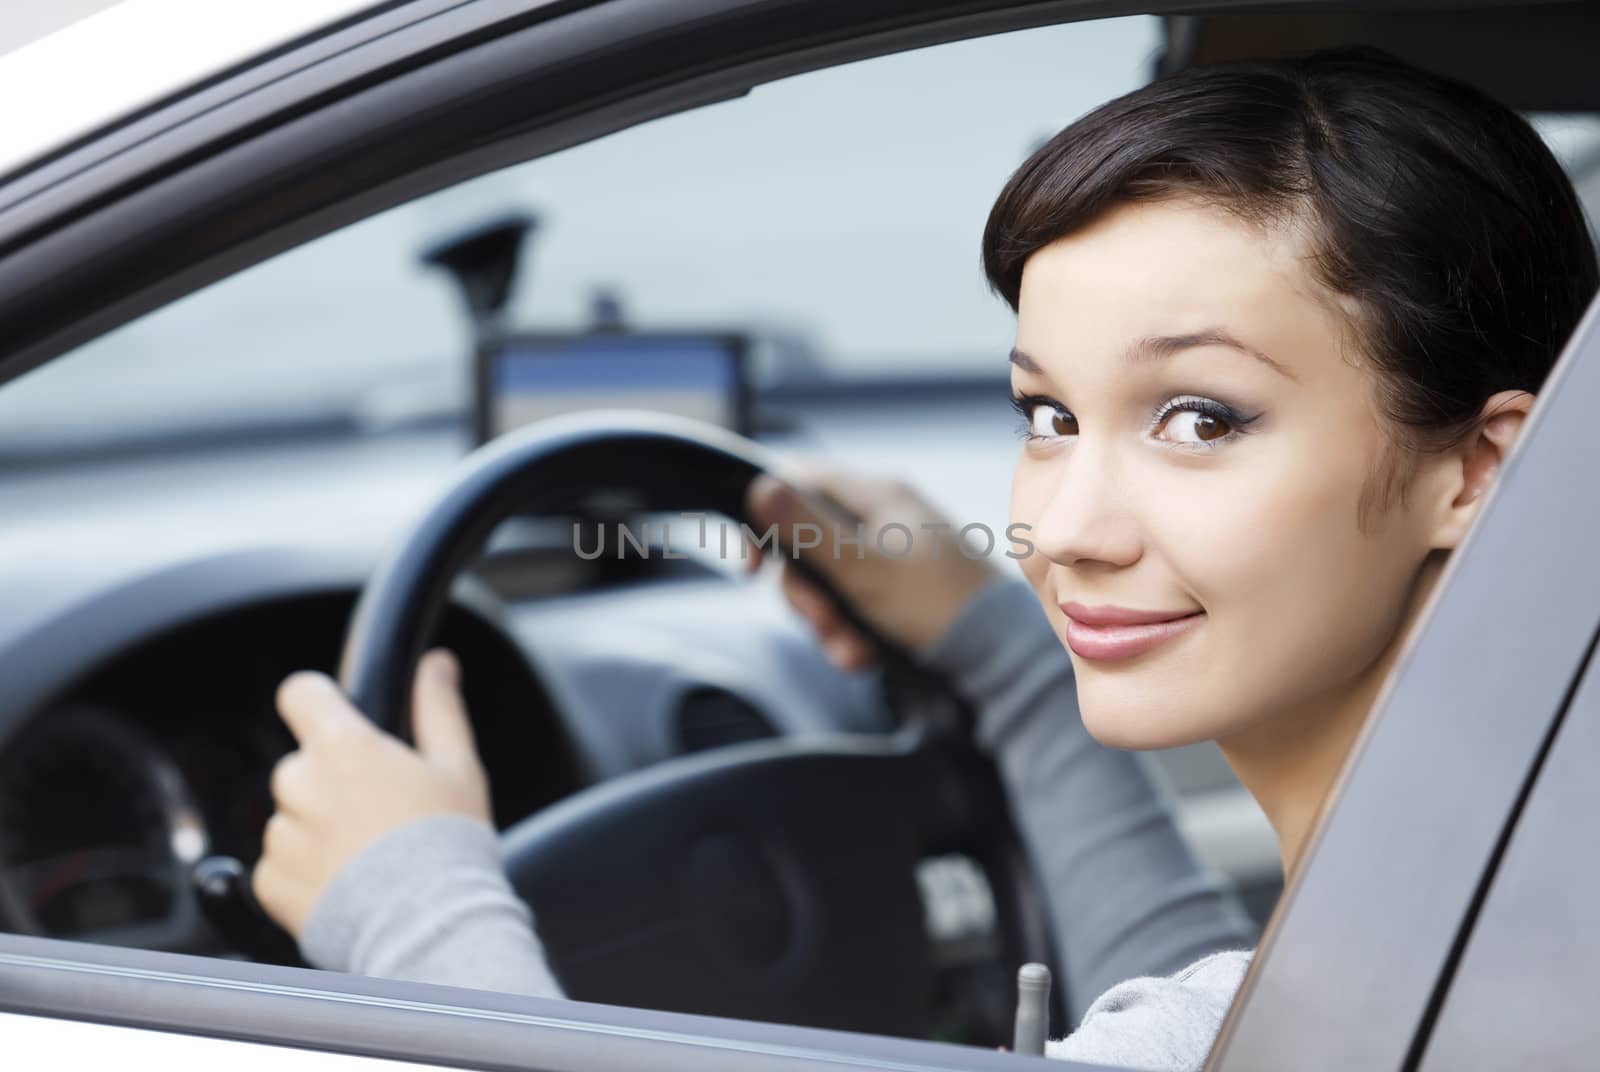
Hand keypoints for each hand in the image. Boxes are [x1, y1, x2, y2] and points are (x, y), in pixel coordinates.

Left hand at [253, 648, 491, 938]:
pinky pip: (280, 864)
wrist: (427, 928)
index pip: (300, 693)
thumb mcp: (458, 766)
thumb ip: (438, 707)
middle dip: (332, 779)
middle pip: (302, 763)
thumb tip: (436, 663)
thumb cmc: (449, 844)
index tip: (334, 714)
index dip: (317, 700)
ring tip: (369, 856)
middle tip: (379, 809)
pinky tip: (350, 883)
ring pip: (292, 815)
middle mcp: (299, 783)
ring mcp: (280, 835)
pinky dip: (306, 872)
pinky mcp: (269, 883)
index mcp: (342, 745)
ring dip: (318, 827)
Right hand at [744, 466, 998, 671]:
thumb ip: (806, 529)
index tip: (753, 567)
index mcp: (875, 493)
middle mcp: (880, 513)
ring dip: (827, 620)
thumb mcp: (862, 568)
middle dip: (806, 593)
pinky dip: (848, 629)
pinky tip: (862, 653)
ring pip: (825, 577)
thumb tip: (757, 485)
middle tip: (822, 622)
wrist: (998, 655)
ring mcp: (888, 548)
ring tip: (850, 650)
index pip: (797, 481)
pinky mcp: (895, 584)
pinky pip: (851, 599)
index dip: (764, 520)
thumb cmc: (935, 605)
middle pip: (805, 540)